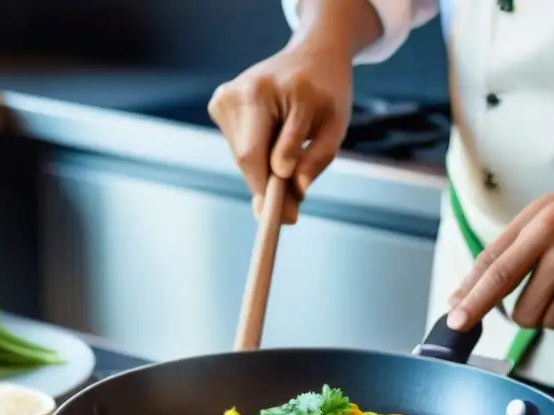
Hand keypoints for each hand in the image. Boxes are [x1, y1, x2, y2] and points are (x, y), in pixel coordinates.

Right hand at [208, 40, 352, 223]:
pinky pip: (238, 145)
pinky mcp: (219, 101)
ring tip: (288, 156)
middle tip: (290, 212)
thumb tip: (295, 190)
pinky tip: (273, 137)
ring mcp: (226, 94)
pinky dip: (257, 154)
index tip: (284, 219)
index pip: (259, 151)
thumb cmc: (326, 93)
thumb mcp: (335, 126)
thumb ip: (317, 159)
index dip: (268, 189)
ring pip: (241, 154)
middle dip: (267, 185)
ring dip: (264, 168)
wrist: (311, 55)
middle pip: (246, 156)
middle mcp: (244, 88)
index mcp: (274, 89)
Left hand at [446, 182, 553, 335]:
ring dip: (553, 313)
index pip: (499, 272)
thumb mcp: (537, 218)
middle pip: (522, 312)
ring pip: (550, 324)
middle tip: (545, 286)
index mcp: (542, 227)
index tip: (455, 322)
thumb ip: (498, 255)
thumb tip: (460, 298)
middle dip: (525, 310)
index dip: (474, 301)